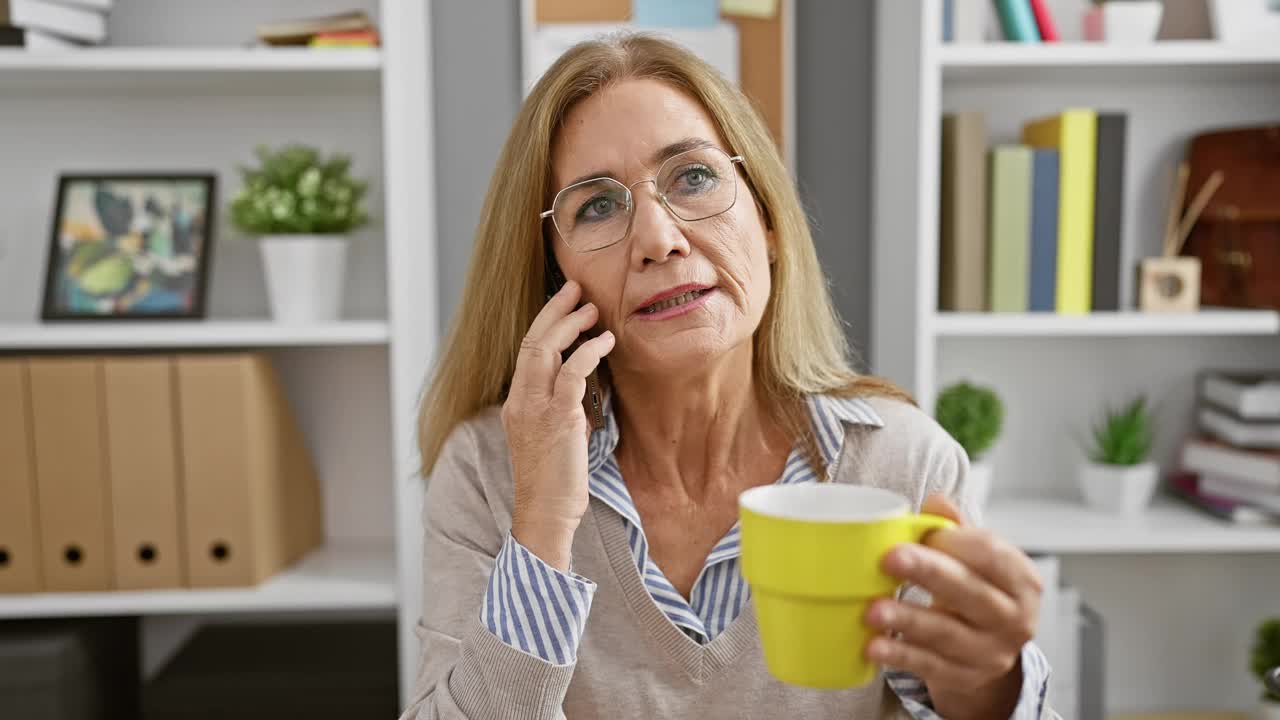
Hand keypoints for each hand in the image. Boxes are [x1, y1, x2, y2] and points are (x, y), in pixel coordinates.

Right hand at [502, 279, 614, 570]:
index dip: (544, 323)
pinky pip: (572, 373)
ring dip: (571, 324)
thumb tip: (583, 391)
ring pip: (545, 350)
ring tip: (593, 310)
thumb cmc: (554, 483)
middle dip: (554, 311)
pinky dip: (588, 352)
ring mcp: (536, 409)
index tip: (564, 304)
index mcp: (515, 405)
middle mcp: (520, 402)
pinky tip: (605, 342)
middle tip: (576, 289)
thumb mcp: (553, 439)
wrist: (545, 515)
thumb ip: (562, 411)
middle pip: (532, 341)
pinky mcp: (558, 419)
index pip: (526, 353)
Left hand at [864, 493, 1040, 719]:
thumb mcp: (977, 558)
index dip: (955, 542)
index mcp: (1022, 581)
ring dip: (907, 620)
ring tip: (872, 610)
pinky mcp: (964, 678)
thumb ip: (956, 528)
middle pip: (970, 593)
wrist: (988, 649)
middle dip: (928, 574)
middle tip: (889, 559)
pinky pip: (929, 666)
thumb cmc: (976, 590)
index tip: (922, 534)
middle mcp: (1014, 620)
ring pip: (946, 634)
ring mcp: (991, 653)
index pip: (992, 556)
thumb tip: (936, 500)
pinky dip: (900, 655)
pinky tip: (873, 645)